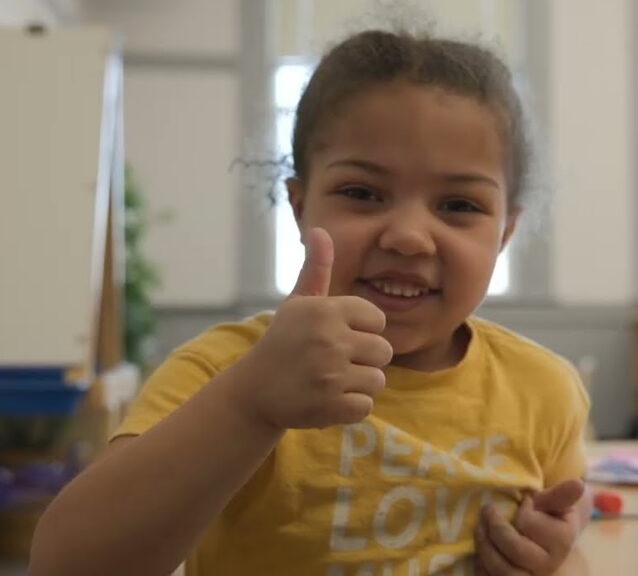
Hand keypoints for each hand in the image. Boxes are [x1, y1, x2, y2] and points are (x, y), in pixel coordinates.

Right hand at [235, 227, 393, 428]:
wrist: (253, 391)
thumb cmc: (283, 342)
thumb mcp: (297, 303)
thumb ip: (316, 269)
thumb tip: (320, 230)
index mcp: (325, 311)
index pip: (376, 320)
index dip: (361, 330)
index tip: (337, 336)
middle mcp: (329, 340)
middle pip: (384, 351)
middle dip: (364, 359)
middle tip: (335, 362)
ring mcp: (330, 375)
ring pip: (377, 380)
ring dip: (358, 384)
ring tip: (331, 380)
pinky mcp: (330, 406)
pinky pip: (366, 406)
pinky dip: (350, 407)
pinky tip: (328, 399)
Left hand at [474, 480, 586, 574]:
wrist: (546, 539)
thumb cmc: (548, 515)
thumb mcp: (554, 502)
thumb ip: (561, 494)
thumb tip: (578, 484)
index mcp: (562, 542)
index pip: (529, 524)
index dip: (522, 511)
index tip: (523, 502)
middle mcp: (548, 566)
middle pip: (514, 550)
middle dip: (495, 527)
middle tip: (486, 510)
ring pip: (500, 570)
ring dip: (483, 544)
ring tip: (479, 526)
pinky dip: (480, 564)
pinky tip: (481, 547)